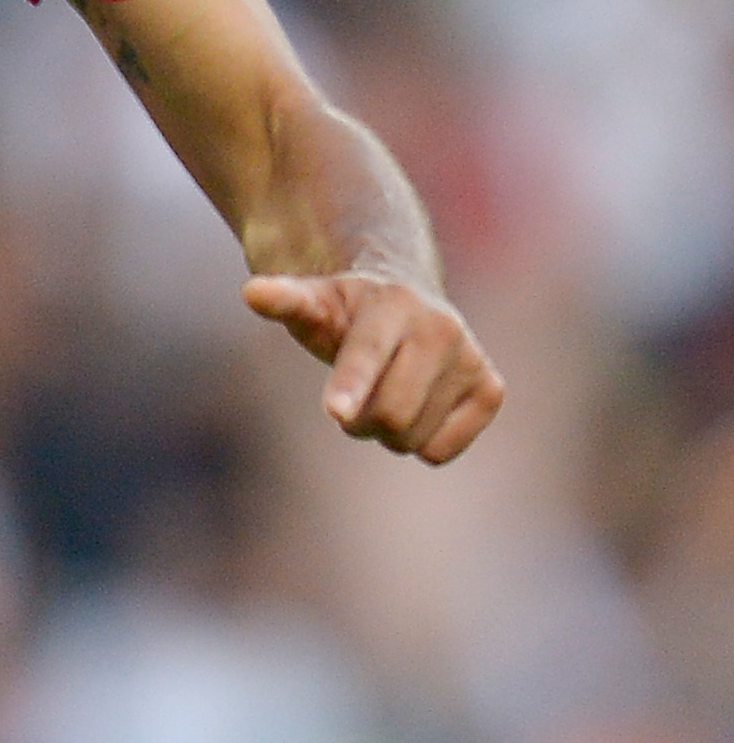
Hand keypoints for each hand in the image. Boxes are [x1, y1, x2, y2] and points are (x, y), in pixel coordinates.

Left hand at [243, 270, 505, 464]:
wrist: (407, 305)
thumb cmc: (345, 311)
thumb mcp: (313, 303)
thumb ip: (286, 301)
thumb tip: (251, 292)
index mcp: (392, 304)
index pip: (367, 354)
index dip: (351, 385)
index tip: (335, 413)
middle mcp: (441, 327)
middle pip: (389, 414)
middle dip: (359, 420)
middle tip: (349, 401)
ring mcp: (472, 359)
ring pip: (413, 437)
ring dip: (387, 432)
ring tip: (386, 394)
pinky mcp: (491, 390)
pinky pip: (441, 451)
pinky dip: (421, 441)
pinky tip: (418, 405)